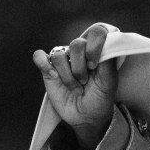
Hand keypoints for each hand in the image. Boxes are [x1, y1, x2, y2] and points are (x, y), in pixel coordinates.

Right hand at [32, 23, 117, 149]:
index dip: (95, 45)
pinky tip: (54, 77)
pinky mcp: (48, 69)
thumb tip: (104, 44)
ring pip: (59, 55)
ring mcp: (63, 60)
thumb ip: (108, 63)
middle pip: (76, 44)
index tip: (94, 65)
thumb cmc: (100, 98)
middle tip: (85, 81)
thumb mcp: (109, 83)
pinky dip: (44, 65)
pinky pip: (39, 56)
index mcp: (97, 52)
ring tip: (75, 87)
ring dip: (68, 75)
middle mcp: (80, 53)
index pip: (96, 33)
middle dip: (81, 67)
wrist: (87, 117)